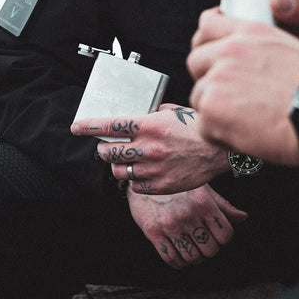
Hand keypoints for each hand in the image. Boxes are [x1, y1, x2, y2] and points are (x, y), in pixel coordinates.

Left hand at [70, 103, 228, 194]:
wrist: (221, 150)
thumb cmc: (198, 128)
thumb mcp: (174, 111)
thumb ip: (153, 114)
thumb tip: (139, 115)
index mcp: (149, 125)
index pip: (109, 125)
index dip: (88, 126)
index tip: (77, 127)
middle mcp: (148, 147)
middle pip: (109, 152)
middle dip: (103, 150)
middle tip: (105, 148)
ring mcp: (154, 168)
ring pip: (119, 172)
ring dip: (116, 166)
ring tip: (123, 162)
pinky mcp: (161, 185)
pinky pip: (135, 186)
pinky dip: (134, 181)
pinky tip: (141, 174)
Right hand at [126, 184, 248, 267]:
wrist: (144, 180)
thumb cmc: (177, 185)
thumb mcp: (202, 189)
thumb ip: (223, 205)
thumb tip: (243, 217)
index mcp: (203, 203)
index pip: (225, 235)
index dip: (223, 239)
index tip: (217, 236)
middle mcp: (188, 215)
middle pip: (210, 250)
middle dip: (209, 249)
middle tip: (204, 243)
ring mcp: (170, 225)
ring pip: (192, 258)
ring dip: (194, 258)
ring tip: (192, 250)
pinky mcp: (154, 233)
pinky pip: (171, 259)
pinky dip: (178, 262)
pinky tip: (179, 254)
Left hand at [187, 16, 298, 163]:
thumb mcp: (289, 48)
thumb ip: (258, 46)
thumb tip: (241, 55)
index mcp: (249, 32)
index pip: (207, 26)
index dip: (208, 45)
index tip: (213, 59)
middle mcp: (230, 50)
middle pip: (195, 61)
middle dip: (208, 80)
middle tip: (232, 98)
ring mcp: (218, 79)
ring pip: (198, 96)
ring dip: (215, 111)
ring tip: (246, 120)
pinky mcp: (212, 108)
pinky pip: (203, 125)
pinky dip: (219, 135)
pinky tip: (245, 134)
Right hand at [204, 0, 298, 72]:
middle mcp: (283, 19)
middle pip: (239, 14)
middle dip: (220, 21)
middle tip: (210, 32)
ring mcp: (281, 44)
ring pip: (242, 42)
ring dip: (228, 49)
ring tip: (220, 58)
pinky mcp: (281, 68)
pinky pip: (255, 66)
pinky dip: (243, 72)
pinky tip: (238, 80)